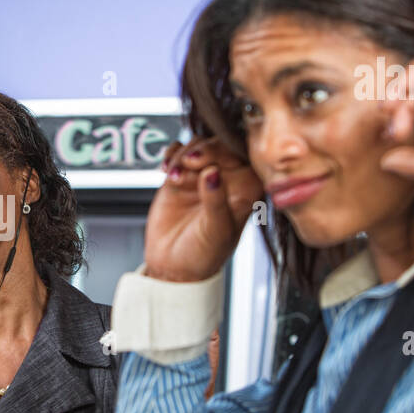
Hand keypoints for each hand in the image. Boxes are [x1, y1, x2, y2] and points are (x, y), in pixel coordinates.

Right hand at [143, 139, 263, 282]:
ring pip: (196, 145)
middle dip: (202, 149)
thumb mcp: (216, 231)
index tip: (206, 163)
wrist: (174, 267)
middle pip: (219, 144)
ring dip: (182, 154)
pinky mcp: (181, 177)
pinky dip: (170, 156)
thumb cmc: (205, 255)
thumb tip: (212, 172)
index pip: (243, 156)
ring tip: (173, 176)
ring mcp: (203, 176)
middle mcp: (228, 179)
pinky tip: (165, 171)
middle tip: (187, 162)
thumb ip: (216, 200)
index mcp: (247, 189)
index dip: (225, 152)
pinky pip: (177, 153)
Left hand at [379, 55, 413, 189]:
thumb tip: (386, 162)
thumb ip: (410, 162)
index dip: (398, 118)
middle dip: (397, 111)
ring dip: (399, 98)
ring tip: (397, 119)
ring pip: (413, 80)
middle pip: (411, 92)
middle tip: (395, 133)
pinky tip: (396, 102)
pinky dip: (404, 83)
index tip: (391, 137)